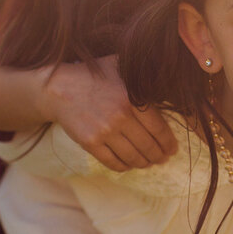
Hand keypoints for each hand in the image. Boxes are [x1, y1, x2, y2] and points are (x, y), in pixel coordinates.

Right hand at [39, 55, 177, 171]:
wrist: (60, 88)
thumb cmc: (94, 75)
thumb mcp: (121, 66)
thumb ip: (144, 74)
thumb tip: (168, 78)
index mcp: (133, 97)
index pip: (159, 128)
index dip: (168, 142)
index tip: (172, 148)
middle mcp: (121, 116)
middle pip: (148, 146)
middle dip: (159, 156)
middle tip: (163, 159)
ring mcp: (105, 131)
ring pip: (133, 157)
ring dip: (144, 163)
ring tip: (149, 163)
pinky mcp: (90, 143)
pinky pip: (113, 162)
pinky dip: (125, 167)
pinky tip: (129, 165)